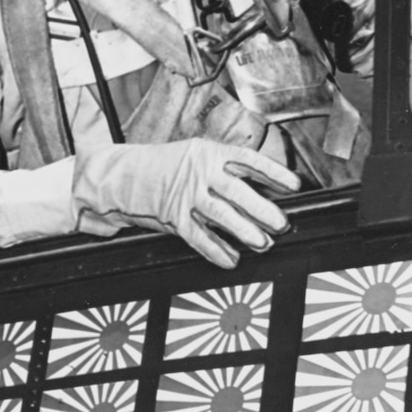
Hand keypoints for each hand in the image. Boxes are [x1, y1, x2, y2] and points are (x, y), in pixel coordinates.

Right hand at [71, 137, 300, 268]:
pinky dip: (217, 251)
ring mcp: (185, 195)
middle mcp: (198, 172)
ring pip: (222, 216)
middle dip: (263, 209)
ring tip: (263, 243)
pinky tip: (231, 259)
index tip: (293, 184)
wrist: (118, 175)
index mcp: (207, 152)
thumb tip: (254, 191)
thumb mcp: (191, 157)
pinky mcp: (172, 216)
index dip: (273, 173)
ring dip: (245, 232)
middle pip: (239, 192)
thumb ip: (219, 171)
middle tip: (280, 222)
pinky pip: (199, 237)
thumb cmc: (157, 167)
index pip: (248, 160)